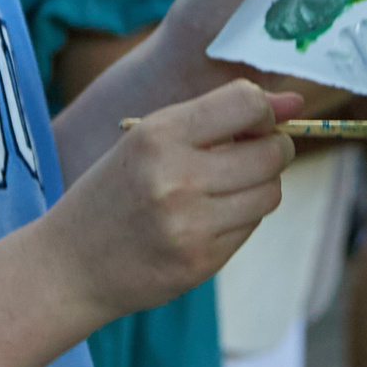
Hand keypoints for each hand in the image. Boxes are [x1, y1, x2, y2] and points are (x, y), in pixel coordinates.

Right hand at [42, 80, 302, 322]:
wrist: (70, 263)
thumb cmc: (114, 191)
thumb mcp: (148, 138)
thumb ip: (218, 115)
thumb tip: (296, 103)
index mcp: (159, 135)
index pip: (246, 103)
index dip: (264, 110)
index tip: (255, 121)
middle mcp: (177, 178)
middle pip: (270, 152)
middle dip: (273, 148)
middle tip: (252, 152)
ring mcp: (191, 225)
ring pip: (269, 193)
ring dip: (259, 185)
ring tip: (226, 186)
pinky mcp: (201, 262)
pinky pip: (250, 227)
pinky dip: (240, 217)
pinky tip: (208, 218)